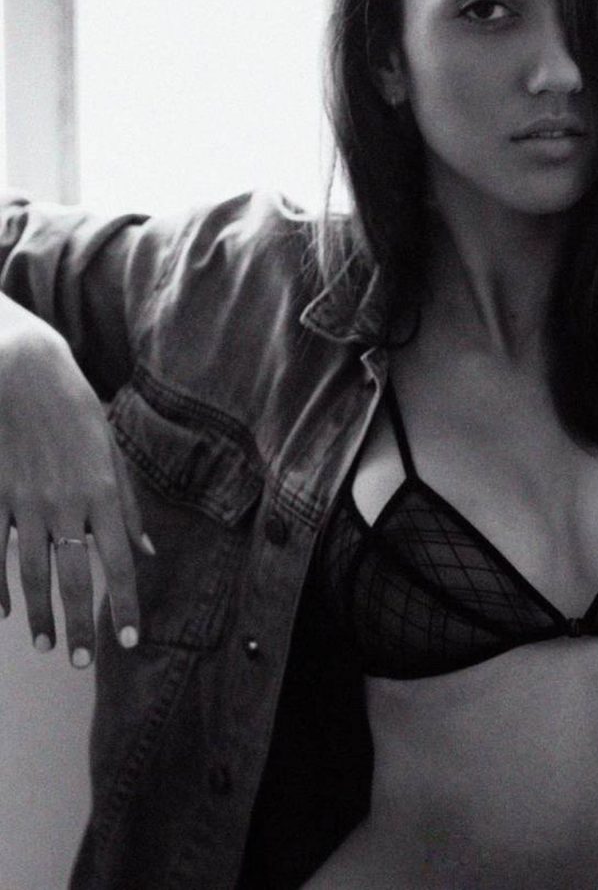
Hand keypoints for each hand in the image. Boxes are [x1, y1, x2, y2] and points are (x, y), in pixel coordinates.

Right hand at [0, 319, 152, 665]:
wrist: (18, 374)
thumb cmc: (75, 409)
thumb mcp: (112, 451)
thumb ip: (128, 506)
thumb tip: (145, 552)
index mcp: (100, 493)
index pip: (116, 562)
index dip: (123, 604)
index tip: (129, 639)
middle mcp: (63, 505)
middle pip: (72, 578)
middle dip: (80, 624)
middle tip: (84, 662)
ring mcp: (23, 503)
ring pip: (29, 573)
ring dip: (39, 615)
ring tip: (48, 647)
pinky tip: (1, 613)